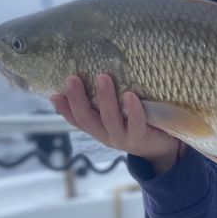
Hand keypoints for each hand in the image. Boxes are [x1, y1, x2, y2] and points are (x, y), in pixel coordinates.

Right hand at [49, 74, 181, 164]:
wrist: (162, 146)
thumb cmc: (138, 122)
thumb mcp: (118, 112)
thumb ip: (104, 100)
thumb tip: (92, 71)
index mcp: (97, 127)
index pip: (76, 119)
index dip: (63, 109)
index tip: (54, 94)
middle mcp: (106, 134)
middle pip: (86, 118)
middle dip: (77, 99)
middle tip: (72, 78)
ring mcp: (122, 138)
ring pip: (109, 119)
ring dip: (104, 98)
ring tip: (102, 78)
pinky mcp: (140, 138)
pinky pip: (135, 124)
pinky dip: (132, 110)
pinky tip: (130, 96)